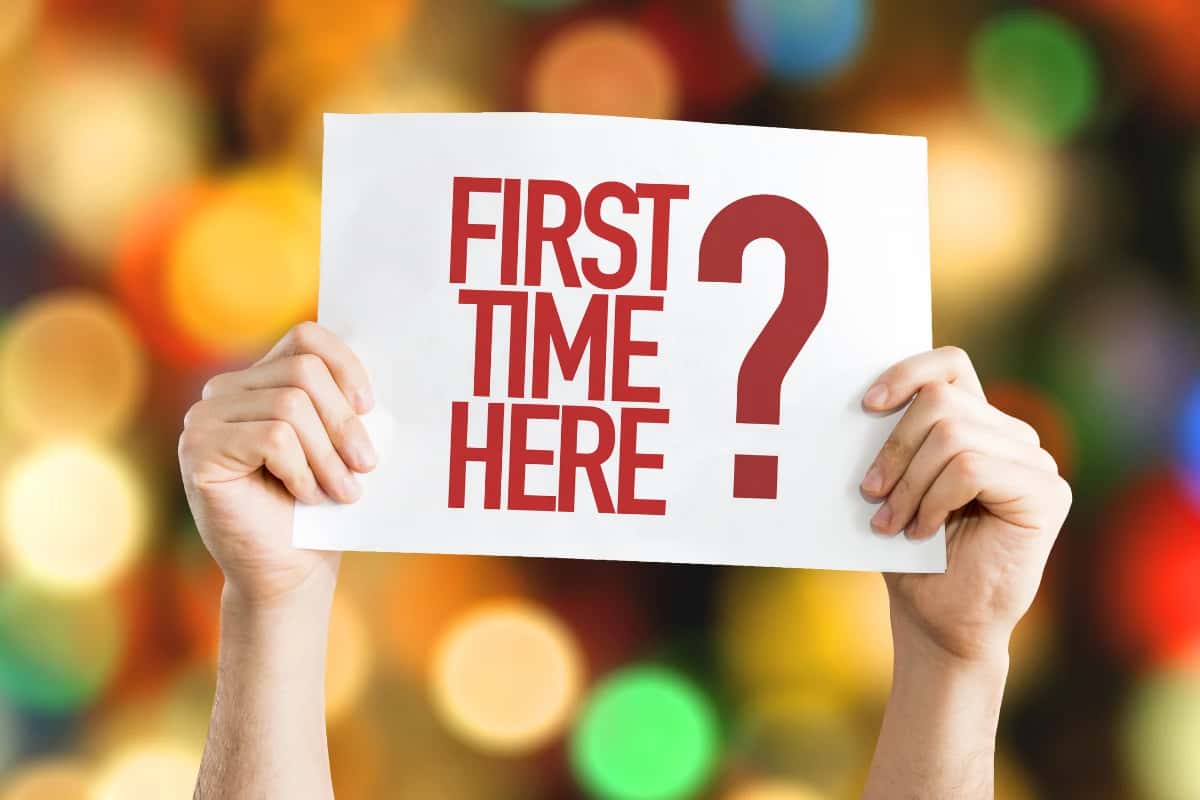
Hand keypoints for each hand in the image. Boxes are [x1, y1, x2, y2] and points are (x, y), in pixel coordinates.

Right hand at [179, 322, 376, 608]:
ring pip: (291, 406)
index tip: (370, 408)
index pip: (306, 338)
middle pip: (303, 372)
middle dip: (344, 422)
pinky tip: (304, 496)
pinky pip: (273, 438)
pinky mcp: (198, 451)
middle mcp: (224, 392)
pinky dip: (301, 469)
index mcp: (260, 381)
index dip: (346, 366)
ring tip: (342, 491)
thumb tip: (378, 369)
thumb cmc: (320, 508)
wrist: (289, 572)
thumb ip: (345, 403)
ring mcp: (203, 419)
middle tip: (366, 465)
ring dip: (328, 455)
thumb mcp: (340, 444)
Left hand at [860, 347, 1070, 663]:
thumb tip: (859, 399)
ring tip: (892, 521)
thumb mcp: (893, 485)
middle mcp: (1014, 436)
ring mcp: (1036, 462)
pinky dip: (934, 500)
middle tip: (870, 494)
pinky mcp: (1047, 493)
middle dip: (894, 449)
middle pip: (940, 402)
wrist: (938, 621)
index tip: (867, 405)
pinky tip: (924, 531)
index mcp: (979, 424)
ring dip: (909, 483)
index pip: (950, 366)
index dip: (907, 372)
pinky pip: (971, 468)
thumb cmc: (911, 554)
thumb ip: (893, 439)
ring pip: (951, 435)